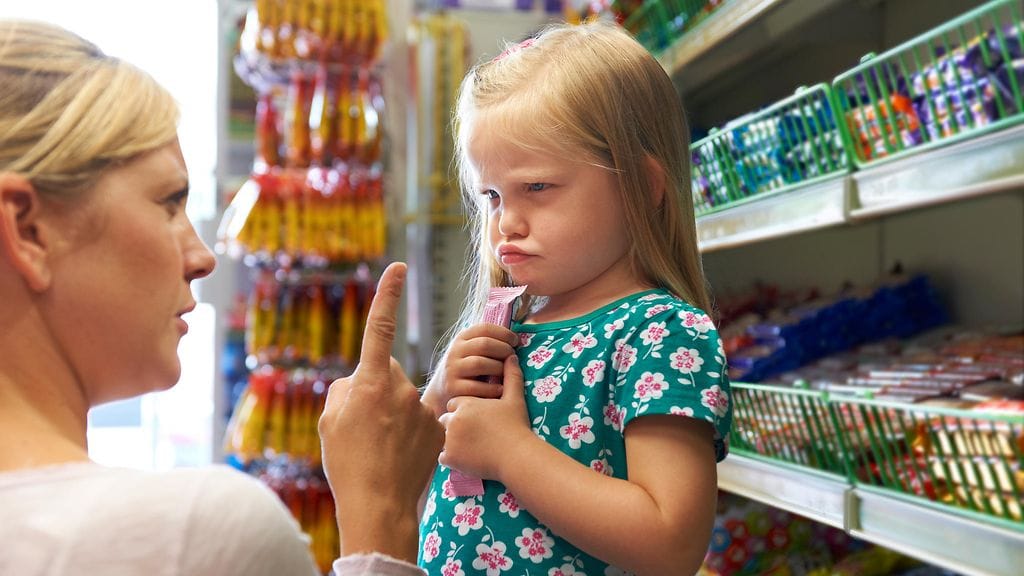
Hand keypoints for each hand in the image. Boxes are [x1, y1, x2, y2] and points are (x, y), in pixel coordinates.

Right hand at [318, 262, 444, 561]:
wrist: (379, 505)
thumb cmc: (347, 463)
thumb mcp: (330, 422)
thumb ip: (344, 390)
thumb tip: (359, 382)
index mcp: (370, 382)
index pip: (380, 327)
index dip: (388, 295)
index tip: (398, 267)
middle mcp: (401, 388)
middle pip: (386, 374)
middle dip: (376, 389)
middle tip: (363, 426)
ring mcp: (423, 408)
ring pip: (403, 399)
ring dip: (392, 414)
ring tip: (380, 448)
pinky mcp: (439, 426)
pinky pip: (420, 419)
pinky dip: (411, 432)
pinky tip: (400, 455)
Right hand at [424, 323, 518, 416]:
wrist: (443, 392)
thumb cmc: (468, 370)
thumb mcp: (472, 352)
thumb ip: (488, 343)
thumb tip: (516, 338)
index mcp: (462, 338)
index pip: (484, 328)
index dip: (504, 333)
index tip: (515, 341)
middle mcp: (455, 351)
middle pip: (484, 344)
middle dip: (504, 350)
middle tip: (513, 358)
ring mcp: (452, 370)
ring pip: (480, 363)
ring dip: (499, 368)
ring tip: (506, 373)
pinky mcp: (453, 388)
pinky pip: (477, 387)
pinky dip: (493, 388)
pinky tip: (501, 389)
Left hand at [438, 356, 536, 480]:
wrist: (516, 454)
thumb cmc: (516, 426)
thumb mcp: (514, 398)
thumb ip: (511, 376)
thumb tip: (511, 356)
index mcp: (465, 403)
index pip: (455, 403)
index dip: (464, 410)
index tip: (476, 418)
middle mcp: (453, 419)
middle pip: (446, 420)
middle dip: (455, 425)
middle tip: (472, 434)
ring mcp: (449, 439)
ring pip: (442, 438)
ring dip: (451, 441)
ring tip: (469, 447)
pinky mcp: (450, 457)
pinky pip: (442, 456)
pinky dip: (451, 458)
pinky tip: (465, 458)